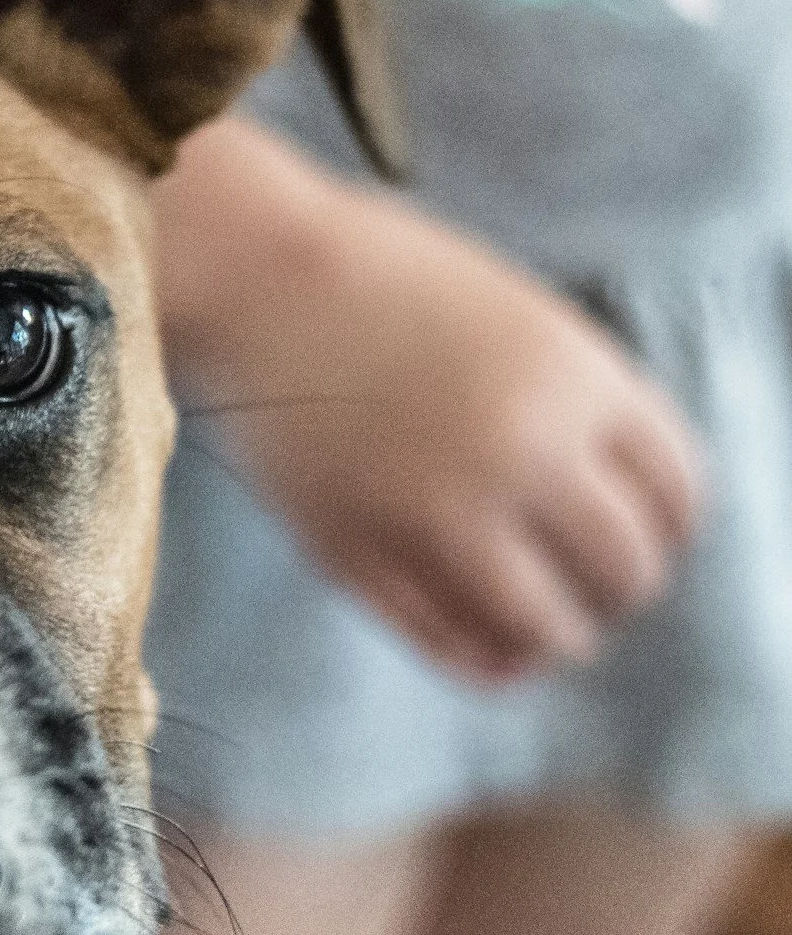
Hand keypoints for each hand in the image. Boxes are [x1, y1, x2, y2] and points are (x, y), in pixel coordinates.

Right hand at [157, 121, 704, 683]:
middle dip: (621, 587)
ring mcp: (435, 510)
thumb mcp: (520, 320)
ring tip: (547, 632)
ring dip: (557, 637)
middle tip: (599, 589)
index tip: (652, 539)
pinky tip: (489, 653)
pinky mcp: (358, 550)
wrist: (257, 274)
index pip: (677, 492)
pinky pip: (443, 638)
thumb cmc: (383, 279)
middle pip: (622, 565)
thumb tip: (614, 512)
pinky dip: (479, 660)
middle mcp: (519, 453)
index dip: (672, 527)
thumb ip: (577, 404)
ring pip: (542, 624)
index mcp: (574, 382)